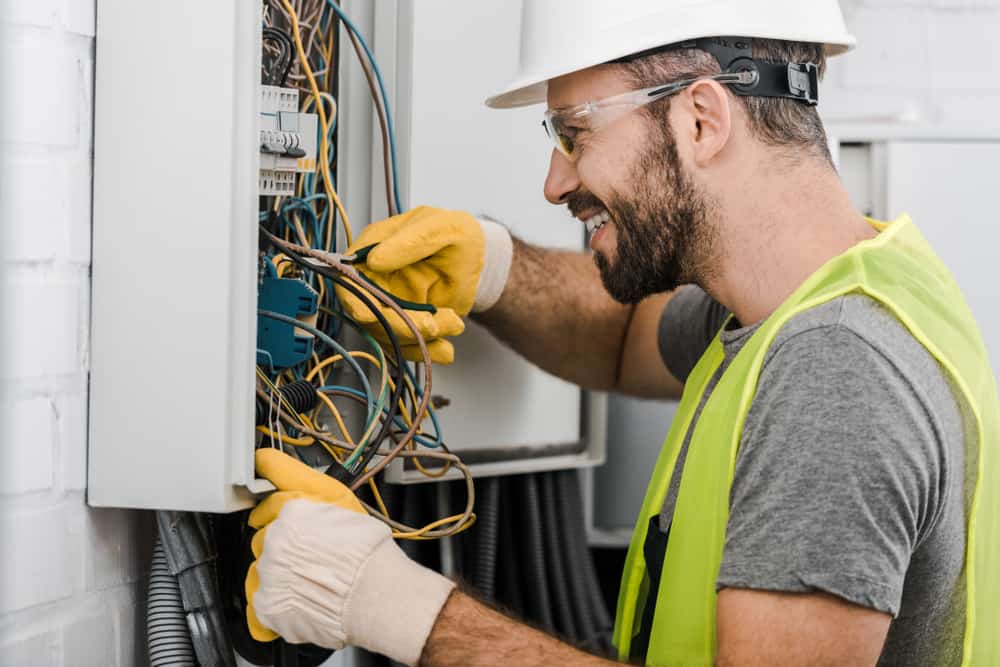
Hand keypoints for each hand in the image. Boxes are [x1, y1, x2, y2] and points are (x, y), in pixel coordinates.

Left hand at [245, 449, 455, 665]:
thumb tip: (266, 461)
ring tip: (309, 577)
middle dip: (283, 541)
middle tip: (310, 551)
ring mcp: (268, 571)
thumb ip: (300, 480)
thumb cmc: (367, 550)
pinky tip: (296, 598)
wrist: (375, 594)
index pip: (268, 501)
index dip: (277, 508)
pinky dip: (274, 600)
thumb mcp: (341, 499)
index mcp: (291, 509)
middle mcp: (274, 537)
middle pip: (265, 535)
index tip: (275, 512)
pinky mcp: (266, 603)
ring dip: (278, 570)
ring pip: (262, 566)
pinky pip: (259, 598)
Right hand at [335, 206, 511, 363]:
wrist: (478, 260)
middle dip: (400, 325)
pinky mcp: (404, 321)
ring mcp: (388, 302)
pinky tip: (445, 349)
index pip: (351, 278)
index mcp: (375, 247)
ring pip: (389, 333)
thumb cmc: (458, 235)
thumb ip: (411, 241)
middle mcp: (375, 277)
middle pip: (370, 312)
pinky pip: (406, 344)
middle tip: (432, 326)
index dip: (355, 300)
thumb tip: (375, 260)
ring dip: (421, 337)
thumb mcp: (441, 229)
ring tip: (454, 323)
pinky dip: (426, 350)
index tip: (368, 316)